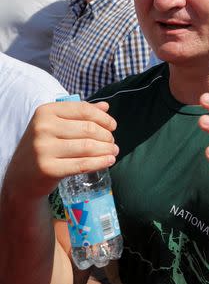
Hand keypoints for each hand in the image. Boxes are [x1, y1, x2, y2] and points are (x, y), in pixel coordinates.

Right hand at [3, 101, 117, 199]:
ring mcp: (44, 149)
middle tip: (112, 142)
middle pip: (88, 129)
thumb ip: (79, 114)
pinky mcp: (48, 169)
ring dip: (107, 149)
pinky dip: (101, 162)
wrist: (21, 176)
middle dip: (106, 136)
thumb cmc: (44, 146)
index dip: (104, 118)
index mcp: (45, 112)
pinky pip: (83, 164)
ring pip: (88, 146)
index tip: (113, 126)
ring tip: (113, 151)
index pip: (83, 110)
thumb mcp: (55, 125)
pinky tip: (109, 160)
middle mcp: (43, 128)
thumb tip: (105, 106)